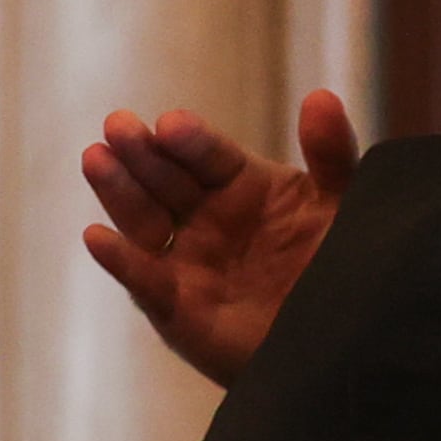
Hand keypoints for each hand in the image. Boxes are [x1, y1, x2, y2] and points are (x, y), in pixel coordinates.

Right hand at [82, 88, 357, 386]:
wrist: (342, 342)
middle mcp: (206, 217)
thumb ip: (332, 156)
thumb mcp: (343, 207)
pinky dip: (120, 259)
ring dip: (118, 190)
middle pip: (167, 179)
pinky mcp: (175, 307)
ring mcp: (185, 260)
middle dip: (141, 153)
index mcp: (243, 184)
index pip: (209, 155)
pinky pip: (144, 281)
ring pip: (143, 219)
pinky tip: (98, 237)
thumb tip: (319, 97)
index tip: (172, 124)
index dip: (190, 139)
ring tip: (97, 158)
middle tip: (119, 126)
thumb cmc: (341, 268)